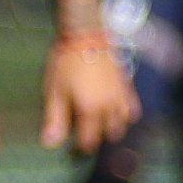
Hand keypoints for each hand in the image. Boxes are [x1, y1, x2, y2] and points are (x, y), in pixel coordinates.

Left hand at [41, 32, 138, 152]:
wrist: (86, 35)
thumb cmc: (67, 62)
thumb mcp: (55, 91)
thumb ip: (55, 119)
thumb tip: (50, 143)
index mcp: (91, 111)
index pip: (90, 140)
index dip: (81, 147)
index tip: (74, 147)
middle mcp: (109, 108)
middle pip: (109, 134)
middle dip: (98, 138)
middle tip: (86, 134)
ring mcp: (120, 97)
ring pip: (123, 123)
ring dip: (113, 127)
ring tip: (101, 124)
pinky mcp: (126, 87)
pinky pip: (132, 109)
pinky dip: (126, 115)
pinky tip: (116, 111)